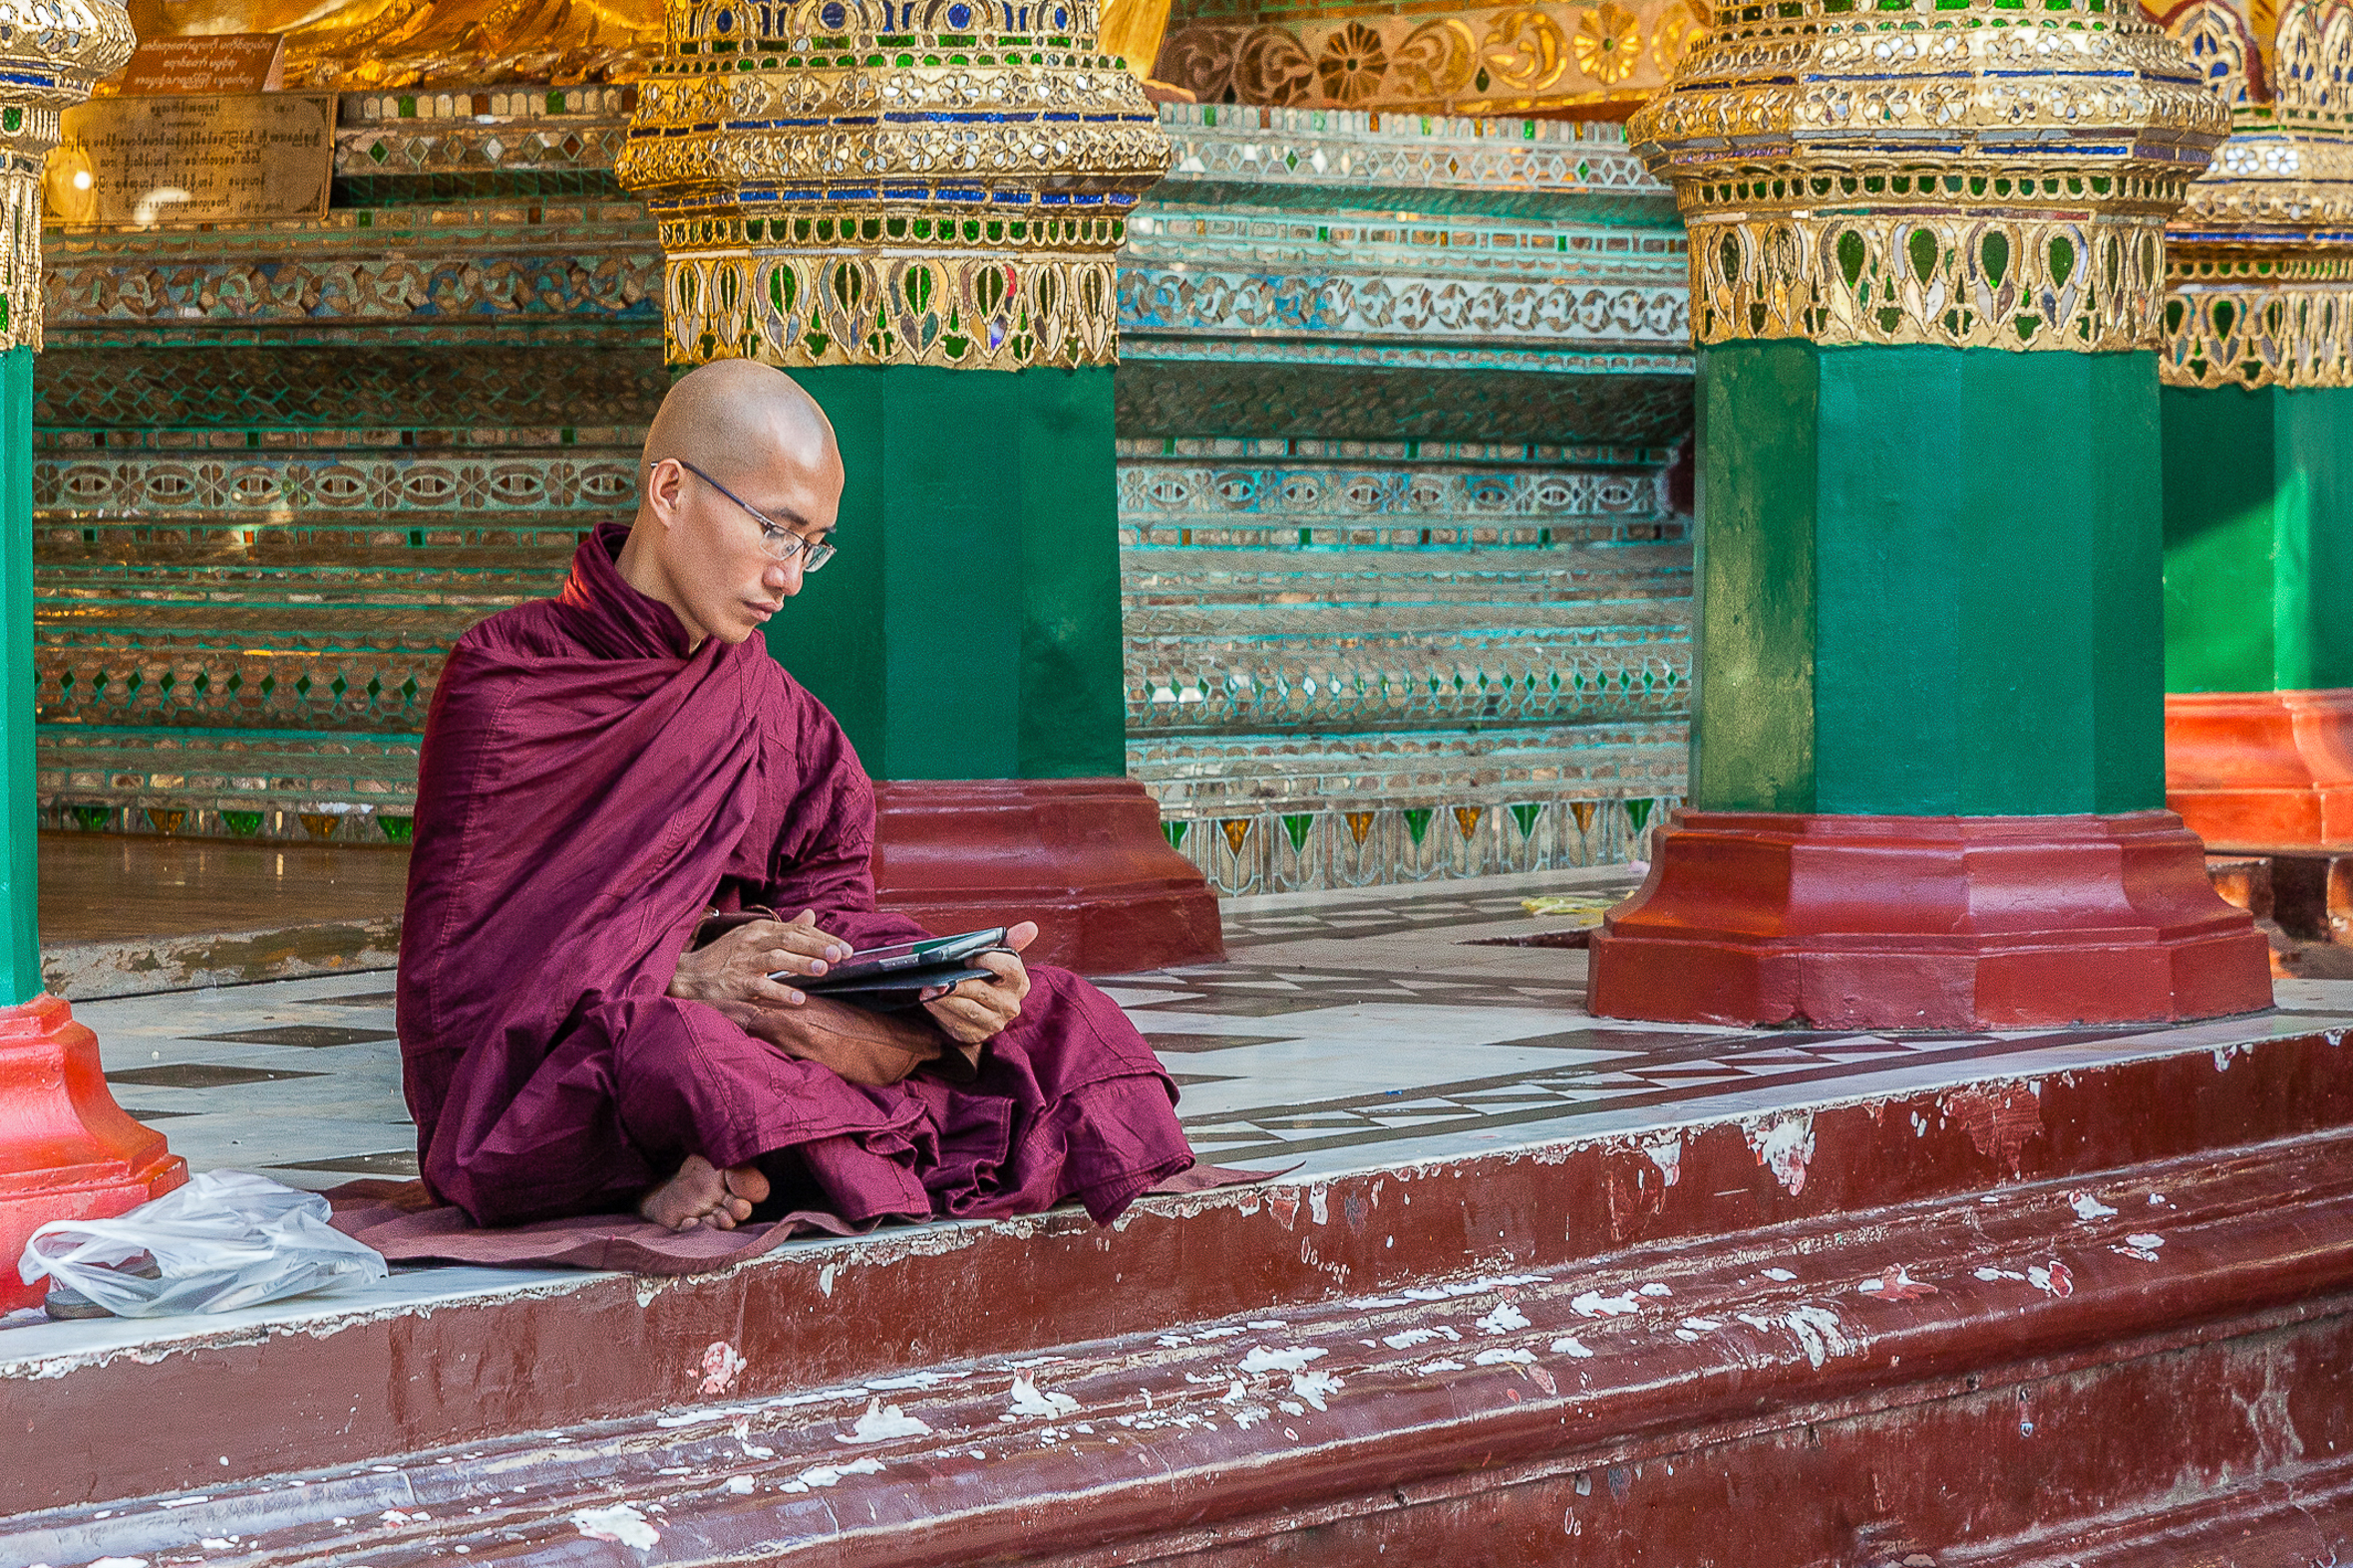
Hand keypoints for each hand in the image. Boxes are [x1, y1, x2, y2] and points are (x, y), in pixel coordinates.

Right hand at [669, 909, 848, 1007]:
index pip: (797, 930)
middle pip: (790, 940)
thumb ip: (785, 928)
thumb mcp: (753, 936)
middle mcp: (753, 941)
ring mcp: (743, 962)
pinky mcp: (735, 984)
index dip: (824, 938)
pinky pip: (760, 987)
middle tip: (841, 955)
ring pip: (776, 959)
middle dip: (818, 947)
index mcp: (760, 929)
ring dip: (801, 964)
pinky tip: (798, 998)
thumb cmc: (725, 956)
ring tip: (824, 969)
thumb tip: (811, 916)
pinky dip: (780, 992)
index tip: (847, 949)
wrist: (687, 975)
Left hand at [920, 921, 1037, 1045]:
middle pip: (982, 991)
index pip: (1010, 968)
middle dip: (958, 984)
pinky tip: (930, 1002)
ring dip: (945, 1000)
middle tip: (937, 979)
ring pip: (968, 1010)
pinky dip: (941, 1012)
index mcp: (1019, 982)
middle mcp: (1010, 1005)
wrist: (981, 1005)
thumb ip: (1011, 940)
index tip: (969, 958)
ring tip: (928, 990)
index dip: (988, 960)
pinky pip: (956, 1024)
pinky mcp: (976, 1034)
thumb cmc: (988, 975)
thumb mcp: (999, 956)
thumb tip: (1031, 927)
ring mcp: (994, 1022)